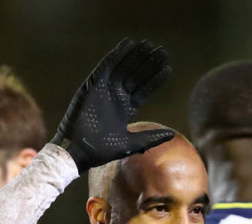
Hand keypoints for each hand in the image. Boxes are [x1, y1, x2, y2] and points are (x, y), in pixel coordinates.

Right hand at [52, 38, 173, 172]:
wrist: (80, 150)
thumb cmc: (102, 150)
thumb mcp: (132, 143)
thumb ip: (151, 137)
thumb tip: (172, 134)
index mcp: (125, 108)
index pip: (143, 89)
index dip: (155, 78)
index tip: (168, 67)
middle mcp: (116, 96)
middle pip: (135, 75)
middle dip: (148, 63)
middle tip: (162, 51)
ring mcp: (104, 89)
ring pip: (123, 67)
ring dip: (135, 55)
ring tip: (149, 44)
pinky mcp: (93, 85)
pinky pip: (107, 65)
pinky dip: (117, 54)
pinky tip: (128, 44)